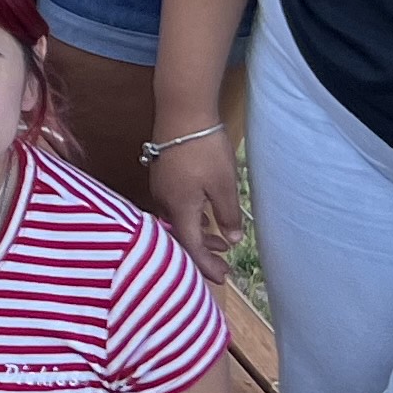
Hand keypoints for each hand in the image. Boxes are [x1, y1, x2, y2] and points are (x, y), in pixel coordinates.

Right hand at [152, 131, 244, 279]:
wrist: (182, 113)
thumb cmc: (204, 150)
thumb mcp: (224, 186)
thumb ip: (227, 215)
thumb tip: (232, 239)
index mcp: (178, 208)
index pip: (190, 246)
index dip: (205, 266)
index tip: (222, 279)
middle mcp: (163, 201)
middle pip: (180, 236)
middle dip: (202, 254)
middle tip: (222, 267)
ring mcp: (160, 187)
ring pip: (177, 221)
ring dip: (198, 235)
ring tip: (220, 242)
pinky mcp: (162, 175)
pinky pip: (174, 207)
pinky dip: (191, 218)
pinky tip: (204, 214)